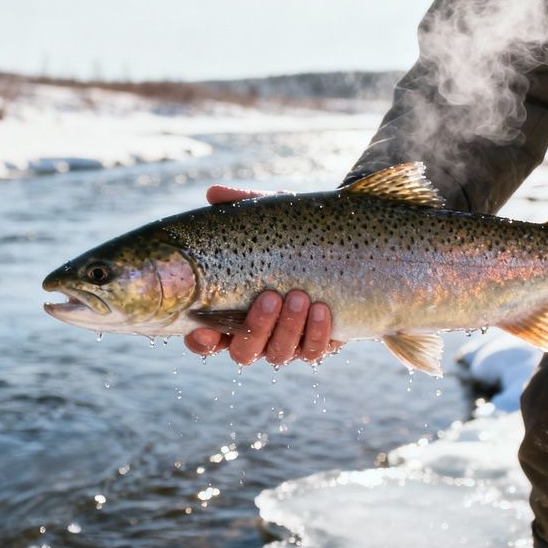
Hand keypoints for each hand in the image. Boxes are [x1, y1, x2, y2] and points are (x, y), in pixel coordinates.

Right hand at [184, 185, 341, 365]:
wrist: (346, 244)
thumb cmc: (293, 233)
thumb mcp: (270, 218)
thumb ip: (241, 206)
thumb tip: (213, 193)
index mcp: (231, 311)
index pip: (206, 339)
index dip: (201, 341)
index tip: (206, 329)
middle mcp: (256, 334)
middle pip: (243, 352)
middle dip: (256, 329)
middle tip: (270, 296)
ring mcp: (287, 342)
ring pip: (278, 354)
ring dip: (288, 328)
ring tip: (300, 296)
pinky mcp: (317, 344)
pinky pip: (314, 351)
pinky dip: (317, 333)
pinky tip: (322, 309)